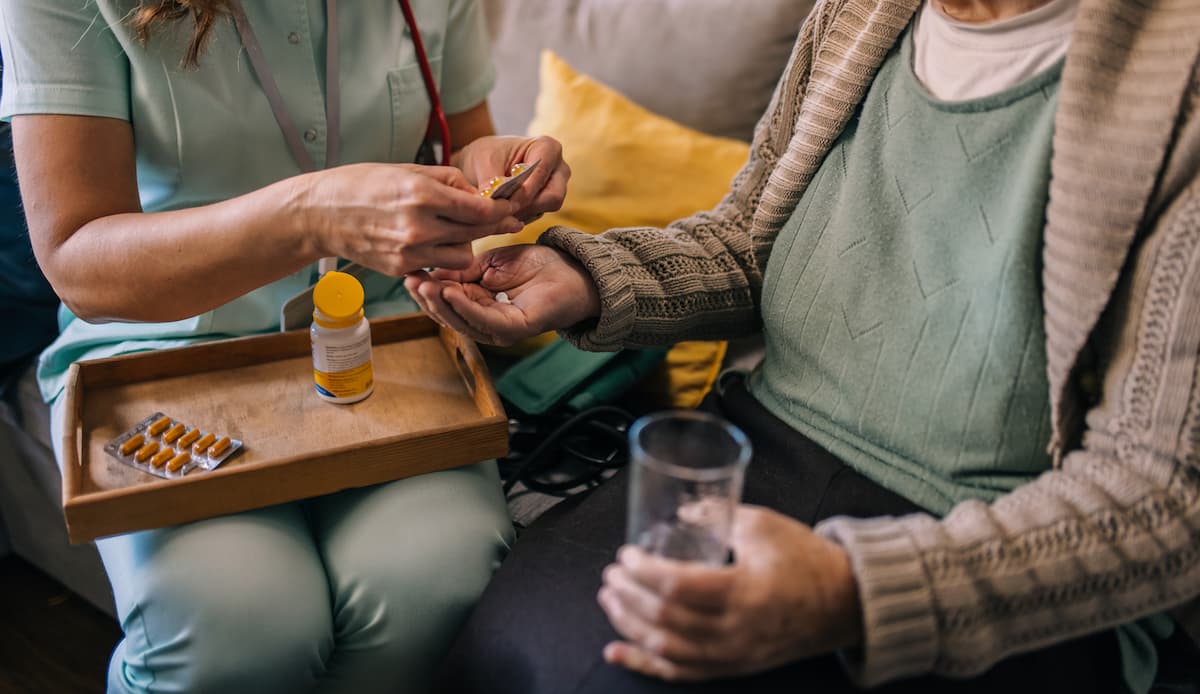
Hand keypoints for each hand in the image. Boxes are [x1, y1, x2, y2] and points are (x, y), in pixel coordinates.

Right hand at [299, 163, 523, 275]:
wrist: (321, 214)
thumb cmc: (364, 184)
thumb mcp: (409, 169)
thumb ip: (449, 180)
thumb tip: (480, 193)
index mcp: (422, 194)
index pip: (480, 210)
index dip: (501, 209)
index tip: (509, 206)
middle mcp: (419, 225)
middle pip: (475, 233)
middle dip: (491, 226)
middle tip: (501, 219)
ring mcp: (410, 251)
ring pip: (462, 256)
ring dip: (466, 244)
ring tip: (455, 230)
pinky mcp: (401, 268)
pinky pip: (438, 266)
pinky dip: (442, 255)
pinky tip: (434, 242)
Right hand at [403, 243, 599, 345]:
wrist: (572, 270)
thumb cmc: (536, 266)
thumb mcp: (491, 262)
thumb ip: (465, 270)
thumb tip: (434, 272)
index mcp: (477, 304)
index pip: (444, 301)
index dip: (425, 288)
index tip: (407, 272)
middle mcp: (484, 321)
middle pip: (447, 315)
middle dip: (427, 298)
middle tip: (410, 279)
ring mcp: (498, 328)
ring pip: (461, 320)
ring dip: (440, 303)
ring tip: (424, 285)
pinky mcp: (514, 329)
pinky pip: (484, 320)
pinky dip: (465, 307)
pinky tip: (450, 293)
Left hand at [453, 135, 569, 221]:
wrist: (485, 161)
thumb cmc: (488, 153)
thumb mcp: (484, 161)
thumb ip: (490, 182)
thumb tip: (492, 205)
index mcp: (548, 148)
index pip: (542, 174)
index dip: (524, 191)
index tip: (504, 201)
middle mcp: (558, 169)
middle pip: (553, 197)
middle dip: (526, 206)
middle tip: (502, 209)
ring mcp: (556, 187)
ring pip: (546, 209)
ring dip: (521, 212)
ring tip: (499, 208)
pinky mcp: (547, 203)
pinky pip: (537, 215)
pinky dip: (519, 216)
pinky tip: (504, 210)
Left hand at [598, 506, 862, 682]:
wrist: (844, 602)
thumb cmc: (805, 560)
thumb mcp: (763, 524)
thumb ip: (717, 515)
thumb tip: (679, 511)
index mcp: (744, 592)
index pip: (678, 586)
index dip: (643, 571)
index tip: (626, 555)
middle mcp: (736, 631)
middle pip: (665, 619)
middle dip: (629, 595)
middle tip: (612, 574)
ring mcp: (733, 655)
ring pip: (666, 649)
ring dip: (629, 625)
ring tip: (609, 600)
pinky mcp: (732, 667)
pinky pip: (680, 673)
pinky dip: (643, 664)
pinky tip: (617, 651)